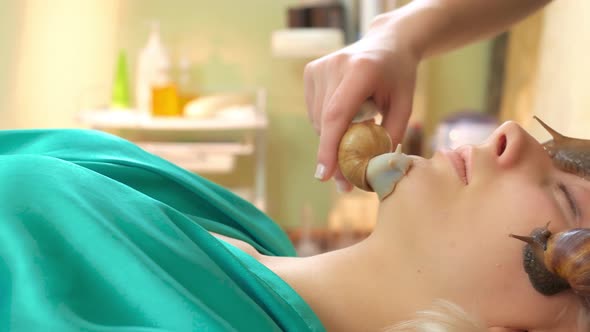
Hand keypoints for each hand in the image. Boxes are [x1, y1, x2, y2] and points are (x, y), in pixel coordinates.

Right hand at [304, 26, 419, 191]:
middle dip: (333, 155)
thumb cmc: (399, 77)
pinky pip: (313, 111)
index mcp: (361, 70)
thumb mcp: (405, 105)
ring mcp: (319, 67)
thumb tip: (373, 171)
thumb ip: (390, 136)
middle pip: (325, 122)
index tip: (324, 175)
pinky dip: (327, 123)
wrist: (387, 43)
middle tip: (345, 182)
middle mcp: (334, 66)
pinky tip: (347, 115)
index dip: (329, 147)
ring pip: (317, 121)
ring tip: (356, 130)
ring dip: (332, 137)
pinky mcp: (310, 71)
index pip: (337, 114)